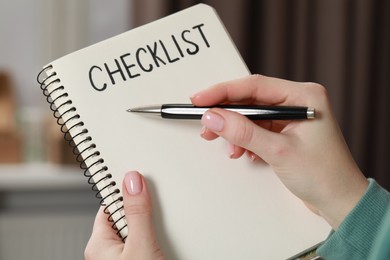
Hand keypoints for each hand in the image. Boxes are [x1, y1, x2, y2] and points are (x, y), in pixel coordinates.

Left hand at [85, 171, 163, 259]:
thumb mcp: (141, 244)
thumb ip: (137, 213)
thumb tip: (132, 181)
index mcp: (98, 245)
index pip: (111, 205)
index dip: (127, 192)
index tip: (142, 180)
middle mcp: (107, 252)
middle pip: (128, 217)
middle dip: (145, 213)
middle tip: (159, 214)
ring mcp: (124, 257)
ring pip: (141, 231)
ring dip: (155, 230)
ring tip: (164, 236)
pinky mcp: (139, 259)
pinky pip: (148, 244)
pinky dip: (159, 241)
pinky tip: (166, 245)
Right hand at [191, 75, 367, 228]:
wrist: (340, 201)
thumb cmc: (324, 176)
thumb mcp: (279, 151)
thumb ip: (244, 132)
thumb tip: (214, 118)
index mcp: (304, 96)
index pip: (255, 86)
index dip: (223, 92)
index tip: (201, 99)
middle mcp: (297, 102)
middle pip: (251, 100)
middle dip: (227, 115)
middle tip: (207, 125)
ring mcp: (291, 118)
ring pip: (251, 116)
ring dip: (236, 131)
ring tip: (228, 147)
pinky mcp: (285, 132)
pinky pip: (257, 129)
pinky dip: (246, 140)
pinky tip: (244, 152)